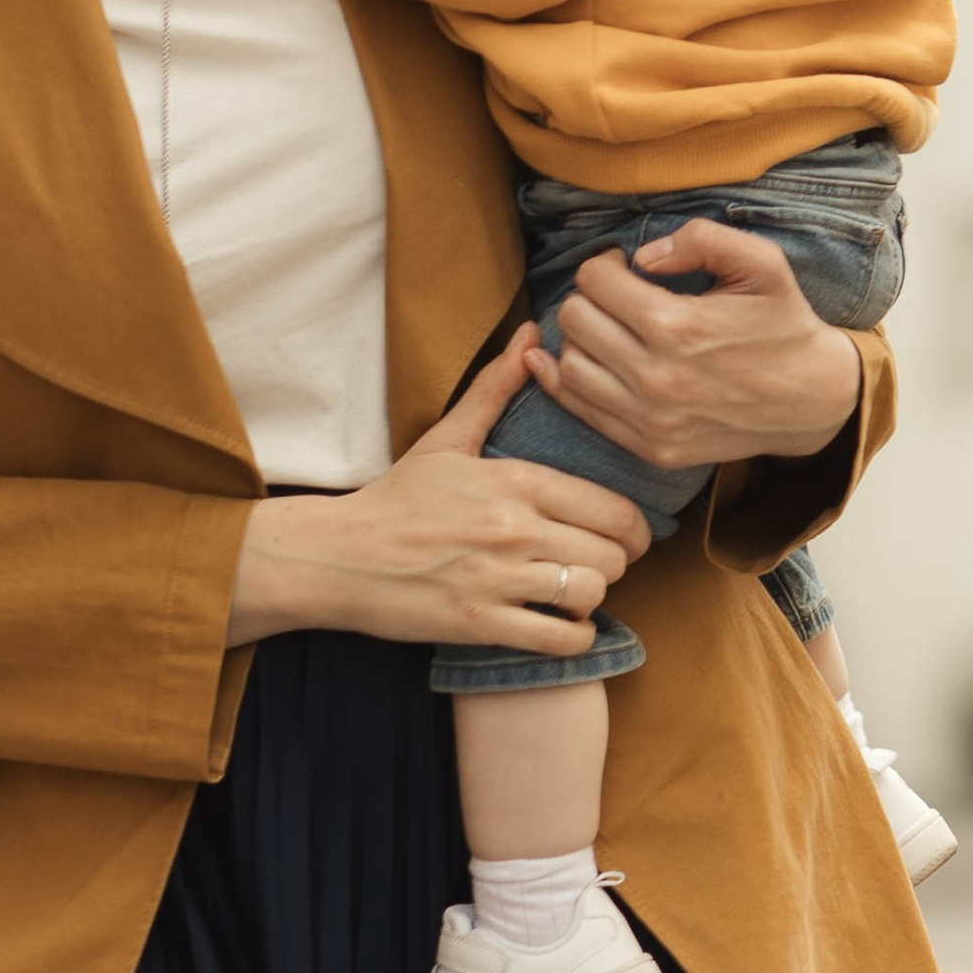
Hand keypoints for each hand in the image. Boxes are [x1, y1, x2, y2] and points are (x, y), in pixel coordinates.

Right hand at [226, 330, 648, 650]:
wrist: (339, 554)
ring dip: (591, 598)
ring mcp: (497, 579)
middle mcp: (513, 529)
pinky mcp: (481, 624)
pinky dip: (575, 636)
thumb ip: (496, 389)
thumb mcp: (448, 438)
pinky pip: (560, 638)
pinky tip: (562, 625)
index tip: (626, 537)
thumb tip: (530, 333)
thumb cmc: (397, 498)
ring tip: (573, 593)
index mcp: (514, 481)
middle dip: (613, 564)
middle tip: (594, 564)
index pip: (613, 509)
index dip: (633, 530)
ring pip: (590, 593)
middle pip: (611, 555)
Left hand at [527, 220, 861, 468]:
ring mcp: (651, 420)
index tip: (624, 268)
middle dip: (589, 297)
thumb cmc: (784, 323)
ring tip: (609, 328)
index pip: (593, 280)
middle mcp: (657, 378)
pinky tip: (586, 357)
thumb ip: (702, 238)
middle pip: (573, 318)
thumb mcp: (763, 263)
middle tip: (615, 296)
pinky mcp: (651, 448)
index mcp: (678, 326)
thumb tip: (642, 255)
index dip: (605, 264)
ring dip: (580, 339)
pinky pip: (581, 410)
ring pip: (569, 365)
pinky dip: (570, 381)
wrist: (815, 400)